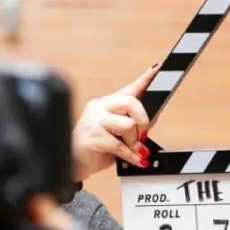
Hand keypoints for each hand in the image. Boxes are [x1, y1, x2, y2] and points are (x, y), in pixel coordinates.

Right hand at [72, 65, 159, 181]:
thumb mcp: (117, 134)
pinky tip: (136, 159)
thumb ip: (133, 124)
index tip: (157, 69)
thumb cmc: (95, 147)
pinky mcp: (92, 138)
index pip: (129, 88)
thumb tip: (149, 122)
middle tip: (142, 134)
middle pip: (130, 102)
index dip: (145, 79)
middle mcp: (99, 107)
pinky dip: (131, 155)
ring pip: (128, 125)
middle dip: (142, 120)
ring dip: (134, 141)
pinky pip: (120, 145)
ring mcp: (94, 121)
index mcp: (107, 103)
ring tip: (131, 149)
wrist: (73, 161)